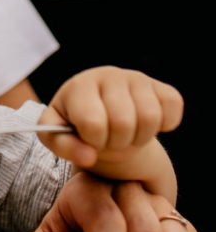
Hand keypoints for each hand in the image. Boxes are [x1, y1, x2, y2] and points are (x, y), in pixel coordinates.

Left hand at [38, 66, 181, 197]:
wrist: (104, 116)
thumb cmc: (77, 127)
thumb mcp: (58, 137)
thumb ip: (64, 147)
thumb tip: (89, 156)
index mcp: (79, 87)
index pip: (93, 122)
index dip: (94, 140)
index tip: (91, 138)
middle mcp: (108, 75)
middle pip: (124, 122)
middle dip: (117, 142)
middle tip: (110, 140)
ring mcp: (137, 78)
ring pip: (150, 117)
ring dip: (139, 138)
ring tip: (126, 135)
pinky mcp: (161, 87)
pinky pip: (173, 110)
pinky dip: (164, 126)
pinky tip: (145, 125)